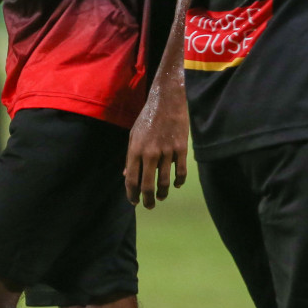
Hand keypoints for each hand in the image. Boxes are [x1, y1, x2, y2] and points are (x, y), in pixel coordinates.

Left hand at [124, 78, 189, 208]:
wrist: (167, 101)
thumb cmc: (148, 117)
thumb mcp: (133, 135)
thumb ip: (130, 157)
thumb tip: (127, 175)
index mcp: (135, 150)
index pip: (131, 180)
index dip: (132, 194)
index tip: (134, 202)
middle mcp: (150, 153)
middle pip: (147, 185)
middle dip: (147, 199)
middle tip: (149, 206)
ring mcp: (166, 151)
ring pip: (164, 181)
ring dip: (163, 193)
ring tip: (162, 197)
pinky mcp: (181, 148)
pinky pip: (180, 171)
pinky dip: (179, 181)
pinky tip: (177, 185)